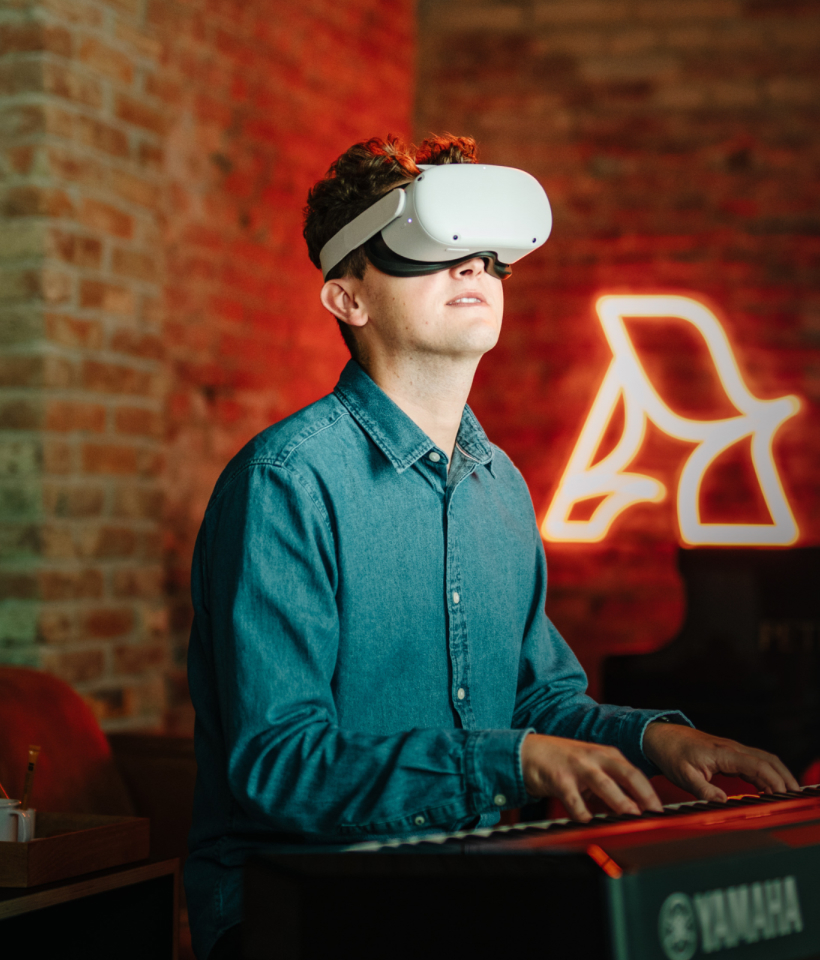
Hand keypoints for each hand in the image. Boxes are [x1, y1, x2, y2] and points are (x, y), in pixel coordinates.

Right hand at [521, 733, 662, 821]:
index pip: (635, 773)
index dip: (651, 792)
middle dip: (644, 795)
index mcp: (606, 755)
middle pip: (627, 774)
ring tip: (632, 818)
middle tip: (656, 815)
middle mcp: (594, 757)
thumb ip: (610, 787)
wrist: (527, 752)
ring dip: (620, 802)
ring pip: (604, 784)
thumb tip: (632, 813)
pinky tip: (590, 825)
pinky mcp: (559, 778)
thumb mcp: (589, 770)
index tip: (663, 812)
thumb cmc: (561, 763)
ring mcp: (577, 766)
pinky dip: (583, 814)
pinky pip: (574, 799)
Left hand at [642, 722, 799, 801]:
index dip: (774, 782)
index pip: (758, 766)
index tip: (782, 797)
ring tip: (789, 794)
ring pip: (764, 760)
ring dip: (779, 775)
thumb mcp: (684, 775)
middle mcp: (732, 749)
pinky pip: (755, 762)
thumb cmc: (671, 753)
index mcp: (724, 753)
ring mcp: (732, 750)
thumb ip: (704, 790)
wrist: (660, 736)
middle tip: (795, 797)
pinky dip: (767, 773)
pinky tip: (771, 787)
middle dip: (785, 778)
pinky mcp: (729, 754)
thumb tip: (724, 803)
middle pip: (768, 761)